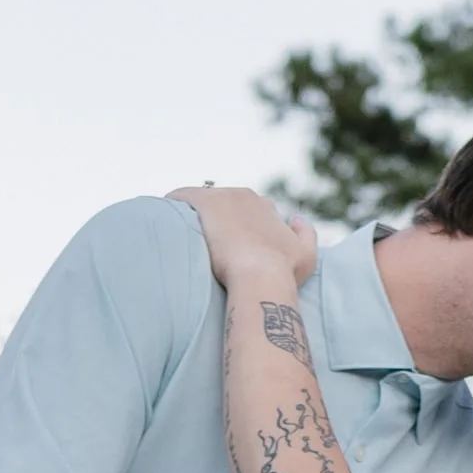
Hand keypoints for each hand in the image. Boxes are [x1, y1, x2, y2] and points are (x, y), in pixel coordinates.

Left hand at [170, 182, 317, 297]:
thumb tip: (295, 217)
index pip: (247, 209)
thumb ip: (306, 233)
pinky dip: (174, 203)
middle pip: (223, 204)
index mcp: (264, 207)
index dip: (236, 225)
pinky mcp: (203, 202)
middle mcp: (245, 197)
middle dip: (214, 219)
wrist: (260, 276)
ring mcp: (223, 198)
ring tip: (179, 233)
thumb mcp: (306, 255)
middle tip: (201, 242)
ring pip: (202, 201)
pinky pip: (182, 197)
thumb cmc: (283, 272)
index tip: (226, 243)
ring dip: (192, 214)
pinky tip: (165, 217)